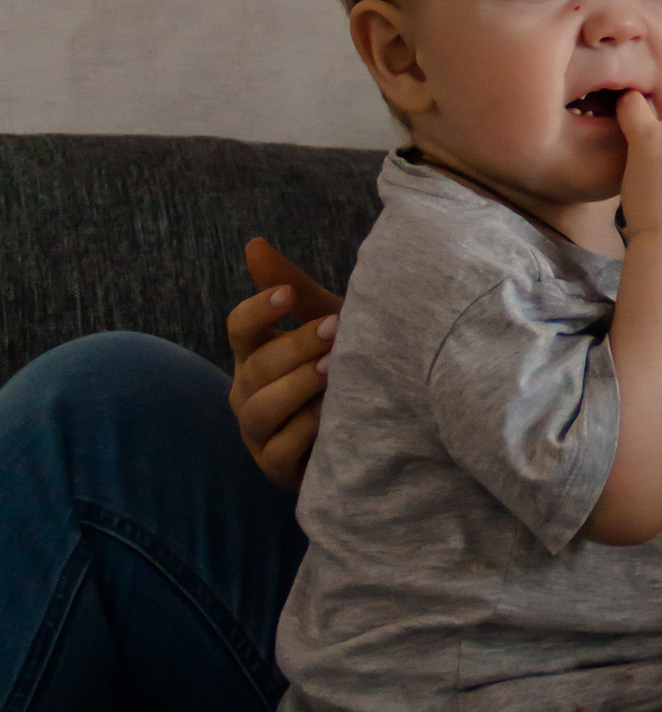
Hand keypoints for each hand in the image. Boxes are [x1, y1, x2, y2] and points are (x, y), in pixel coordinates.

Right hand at [227, 240, 341, 491]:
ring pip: (262, 409)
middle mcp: (248, 391)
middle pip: (257, 366)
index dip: (259, 310)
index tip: (288, 294)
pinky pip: (280, 451)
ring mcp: (258, 432)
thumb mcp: (326, 326)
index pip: (240, 328)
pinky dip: (304, 432)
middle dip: (295, 346)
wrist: (372, 426)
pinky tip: (330, 416)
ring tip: (333, 370)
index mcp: (256, 353)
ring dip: (297, 387)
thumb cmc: (343, 368)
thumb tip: (253, 243)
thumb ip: (295, 292)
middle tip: (336, 329)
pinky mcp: (275, 467)